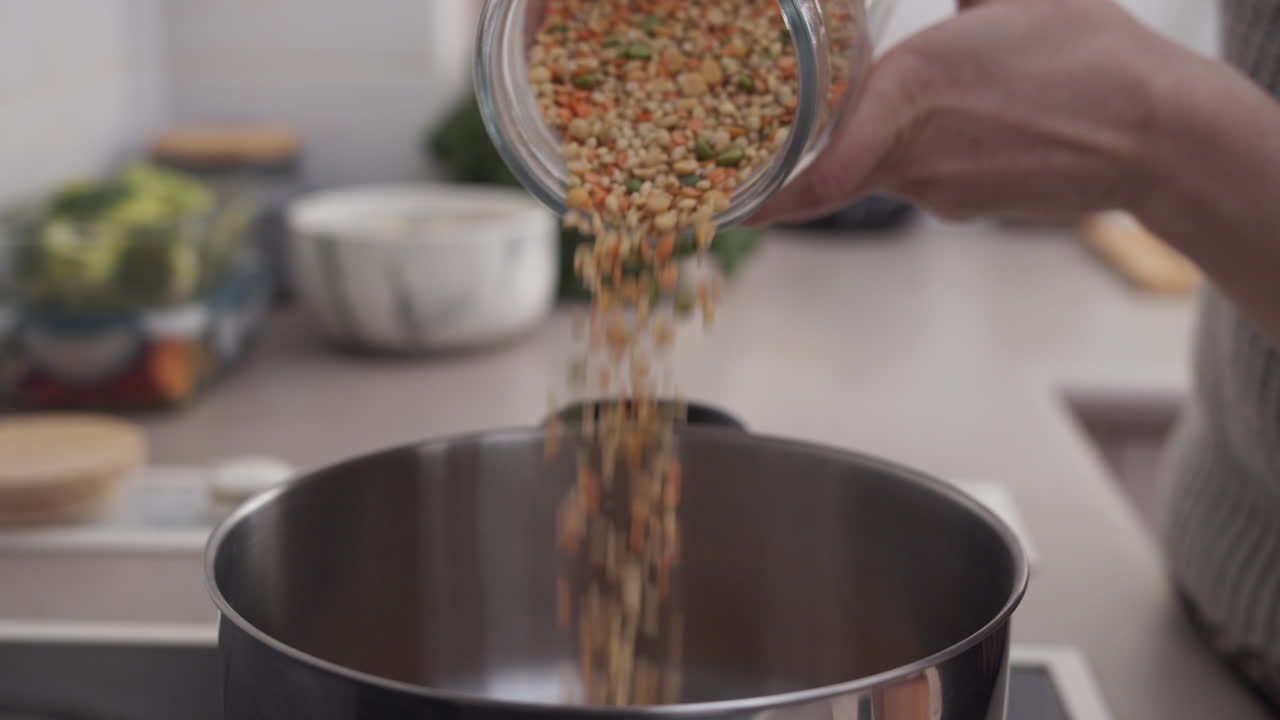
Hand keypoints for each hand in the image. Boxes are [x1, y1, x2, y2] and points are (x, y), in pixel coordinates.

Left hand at [753, 0, 1189, 224]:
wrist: (1156, 135)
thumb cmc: (1093, 58)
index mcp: (920, 82)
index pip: (834, 141)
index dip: (784, 183)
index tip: (742, 202)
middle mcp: (918, 146)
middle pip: (828, 174)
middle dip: (780, 184)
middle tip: (736, 187)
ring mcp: (939, 185)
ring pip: (868, 174)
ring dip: (843, 162)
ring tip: (827, 143)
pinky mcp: (960, 207)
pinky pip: (910, 182)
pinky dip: (898, 164)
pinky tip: (926, 137)